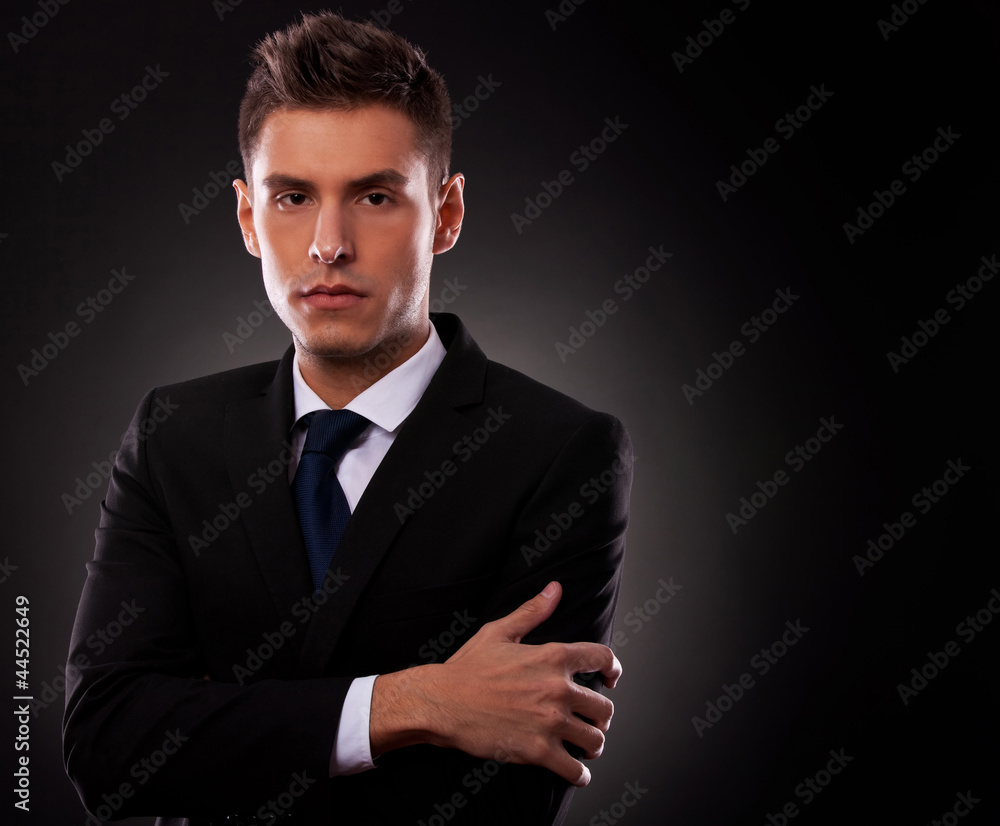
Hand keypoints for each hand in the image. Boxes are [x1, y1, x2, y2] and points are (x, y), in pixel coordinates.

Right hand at [370, 581, 620, 786]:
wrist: (442, 702)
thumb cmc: (467, 667)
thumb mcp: (500, 632)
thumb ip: (532, 612)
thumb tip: (555, 589)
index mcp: (552, 656)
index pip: (602, 658)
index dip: (612, 669)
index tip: (611, 679)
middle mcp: (558, 688)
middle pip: (604, 707)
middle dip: (601, 716)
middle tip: (594, 721)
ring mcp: (550, 721)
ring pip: (594, 739)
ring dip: (593, 745)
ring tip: (587, 747)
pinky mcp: (538, 750)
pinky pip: (573, 769)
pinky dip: (579, 775)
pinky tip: (577, 774)